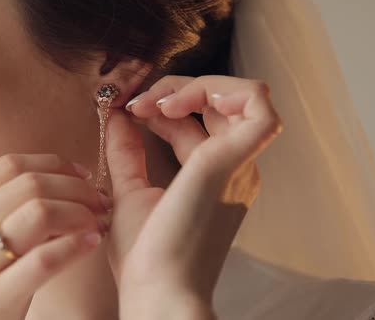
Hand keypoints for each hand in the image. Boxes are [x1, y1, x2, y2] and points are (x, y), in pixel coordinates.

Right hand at [0, 154, 108, 319]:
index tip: (81, 173)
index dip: (53, 164)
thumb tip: (58, 183)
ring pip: (39, 213)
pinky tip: (91, 243)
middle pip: (28, 185)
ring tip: (98, 222)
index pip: (7, 166)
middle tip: (99, 201)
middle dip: (75, 188)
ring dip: (80, 213)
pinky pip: (46, 259)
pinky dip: (76, 245)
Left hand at [105, 75, 282, 318]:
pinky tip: (171, 105)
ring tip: (154, 102)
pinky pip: (257, 103)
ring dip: (196, 85)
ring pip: (244, 95)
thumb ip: (127, 153)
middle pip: (222, 103)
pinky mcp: (234, 159)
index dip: (164, 104)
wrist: (158, 290)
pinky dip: (218, 89)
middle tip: (135, 101)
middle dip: (176, 88)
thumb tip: (117, 117)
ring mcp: (240, 162)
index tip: (126, 108)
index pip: (199, 123)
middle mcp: (235, 166)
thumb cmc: (146, 256)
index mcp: (215, 175)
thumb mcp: (129, 193)